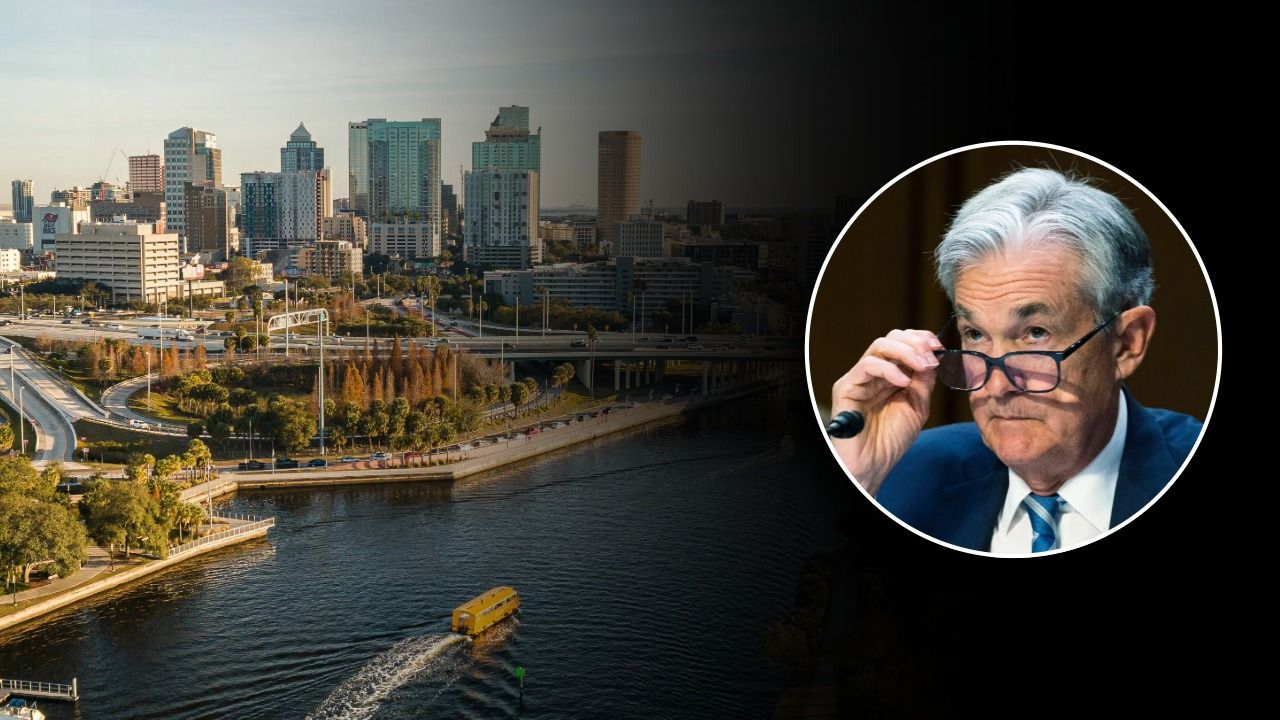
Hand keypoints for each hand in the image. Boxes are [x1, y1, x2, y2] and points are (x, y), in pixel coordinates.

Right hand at [830, 329, 941, 494]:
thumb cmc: (891, 441)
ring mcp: (859, 378)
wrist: (873, 466)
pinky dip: (888, 369)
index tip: (940, 347)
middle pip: (891, 338)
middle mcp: (874, 373)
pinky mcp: (846, 387)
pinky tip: (903, 382)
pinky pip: (866, 366)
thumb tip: (934, 358)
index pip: (903, 344)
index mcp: (890, 375)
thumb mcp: (917, 407)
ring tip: (922, 365)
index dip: (921, 339)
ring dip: (906, 351)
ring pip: (879, 346)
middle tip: (932, 355)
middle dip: (915, 342)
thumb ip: (923, 382)